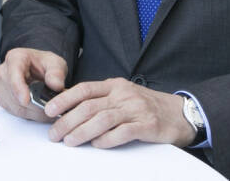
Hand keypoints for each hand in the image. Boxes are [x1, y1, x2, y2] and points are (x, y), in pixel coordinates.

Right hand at [0, 48, 66, 121]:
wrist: (38, 69)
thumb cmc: (43, 64)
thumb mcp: (55, 63)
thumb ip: (57, 73)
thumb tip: (55, 85)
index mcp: (15, 58)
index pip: (13, 73)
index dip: (18, 88)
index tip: (26, 100)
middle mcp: (4, 72)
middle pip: (14, 94)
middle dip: (33, 104)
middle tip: (51, 107)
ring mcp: (1, 87)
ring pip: (15, 106)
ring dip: (33, 111)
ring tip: (49, 109)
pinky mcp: (3, 100)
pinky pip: (15, 112)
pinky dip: (29, 114)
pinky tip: (40, 111)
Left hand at [46, 78, 194, 147]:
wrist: (180, 113)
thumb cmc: (146, 105)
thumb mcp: (122, 95)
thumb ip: (101, 100)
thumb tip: (70, 110)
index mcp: (115, 85)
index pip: (84, 89)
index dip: (64, 100)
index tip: (49, 110)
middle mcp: (123, 94)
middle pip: (89, 106)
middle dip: (67, 121)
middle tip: (54, 133)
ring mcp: (136, 109)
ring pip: (102, 119)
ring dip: (82, 132)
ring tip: (69, 141)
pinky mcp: (147, 125)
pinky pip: (123, 132)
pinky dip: (107, 139)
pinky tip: (97, 144)